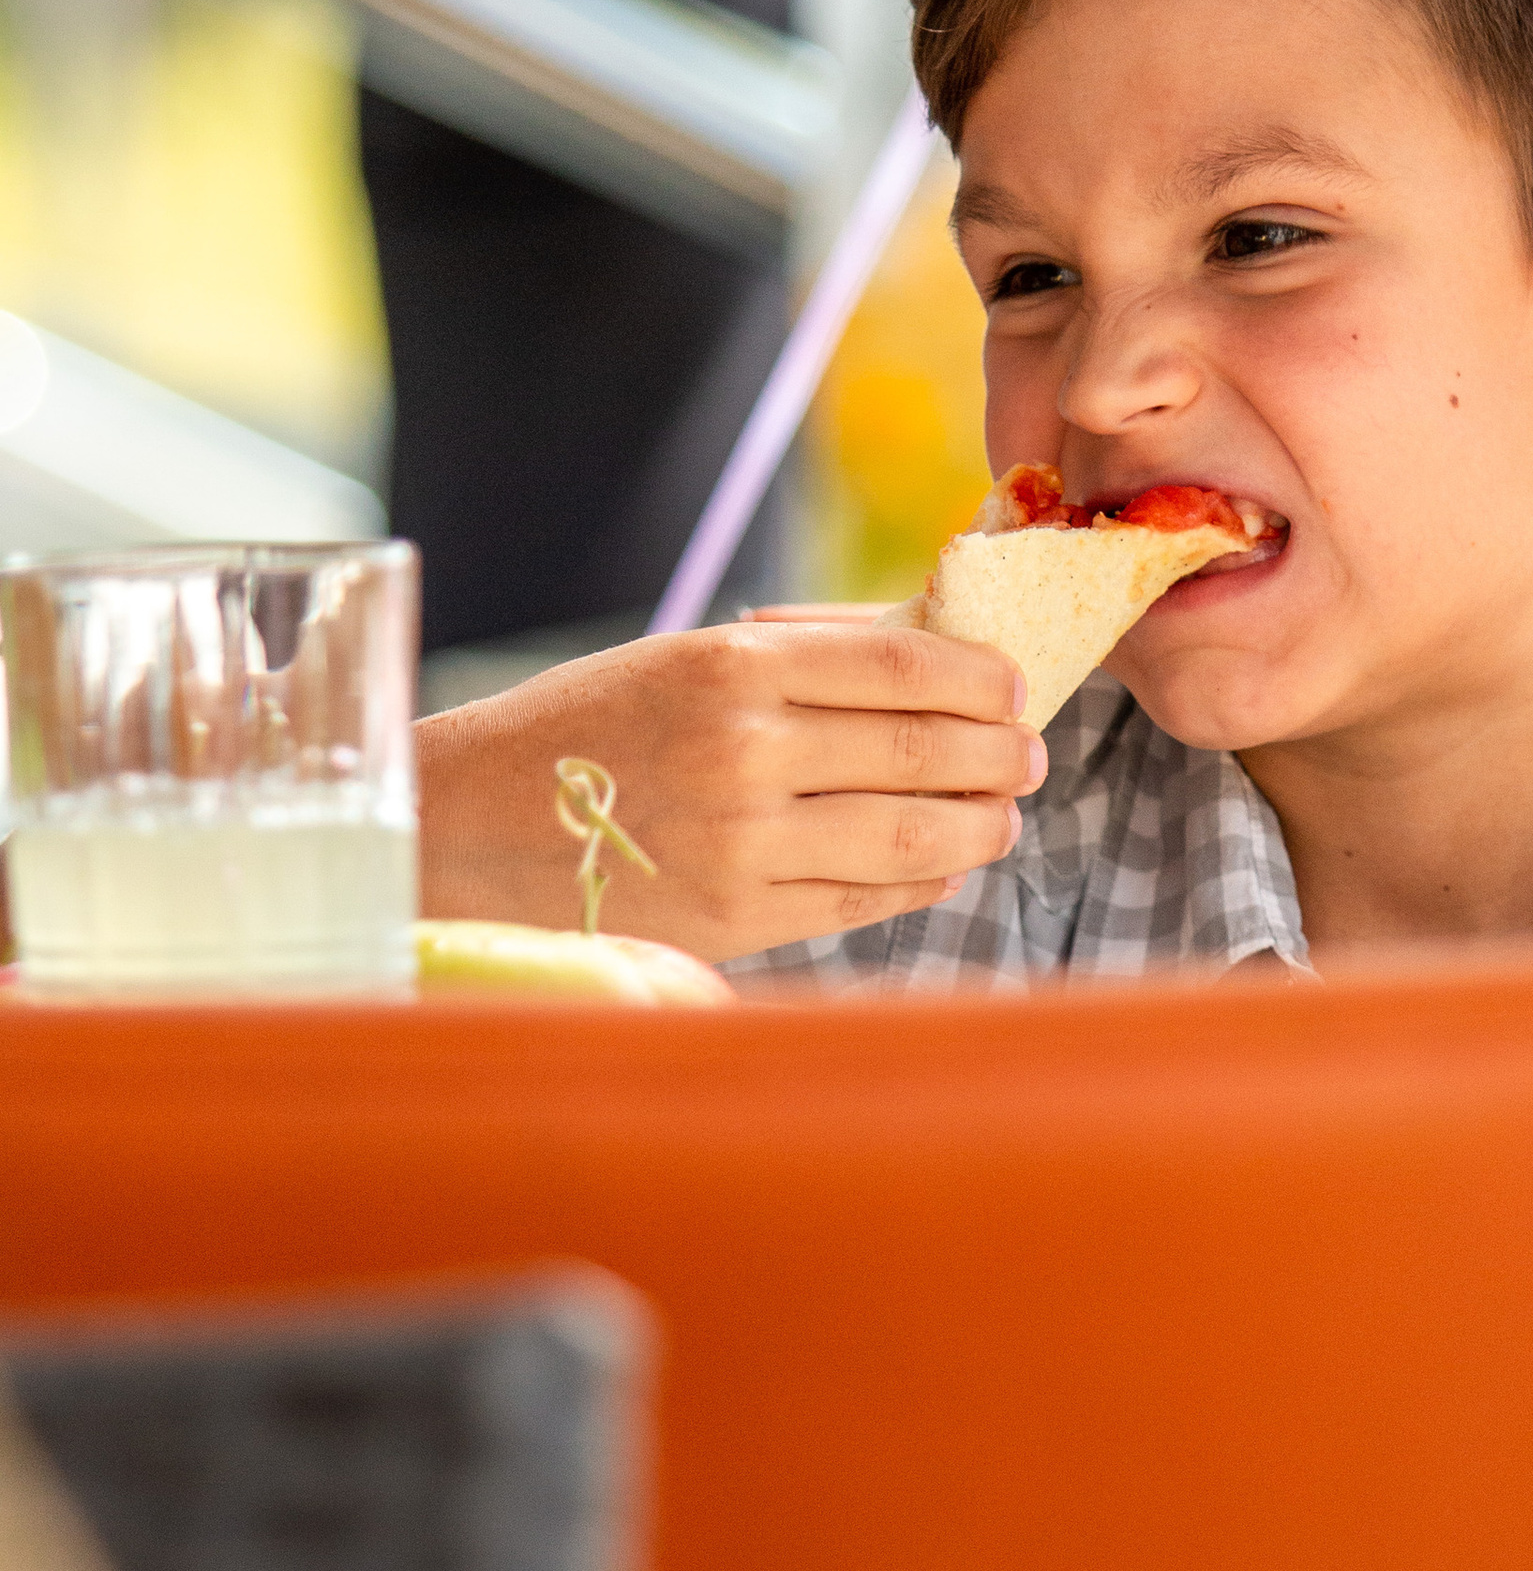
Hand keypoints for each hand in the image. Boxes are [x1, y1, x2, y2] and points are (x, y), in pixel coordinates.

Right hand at [415, 611, 1042, 964]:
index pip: (901, 661)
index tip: (1012, 686)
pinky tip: (941, 865)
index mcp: (731, 663)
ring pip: (911, 835)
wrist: (466, 824)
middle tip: (1027, 754)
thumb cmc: (586, 727)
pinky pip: (864, 900)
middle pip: (924, 749)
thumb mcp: (684, 657)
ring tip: (1001, 814)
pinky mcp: (736, 920)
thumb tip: (932, 650)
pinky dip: (922, 882)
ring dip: (979, 824)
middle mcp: (744, 749)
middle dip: (999, 753)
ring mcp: (743, 842)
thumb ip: (803, 656)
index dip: (978, 676)